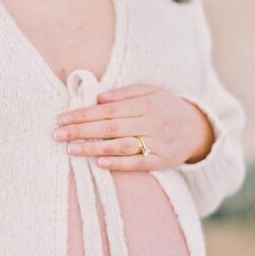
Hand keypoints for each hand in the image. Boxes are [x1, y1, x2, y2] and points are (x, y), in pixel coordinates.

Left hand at [53, 83, 214, 169]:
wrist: (196, 129)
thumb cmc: (164, 107)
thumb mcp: (150, 92)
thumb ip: (125, 93)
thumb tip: (99, 98)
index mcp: (147, 103)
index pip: (108, 109)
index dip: (84, 114)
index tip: (62, 118)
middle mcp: (152, 122)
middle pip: (111, 127)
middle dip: (82, 131)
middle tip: (58, 134)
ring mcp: (159, 143)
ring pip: (121, 145)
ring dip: (94, 148)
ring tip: (71, 150)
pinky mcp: (163, 161)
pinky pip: (138, 163)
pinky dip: (119, 163)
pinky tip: (99, 163)